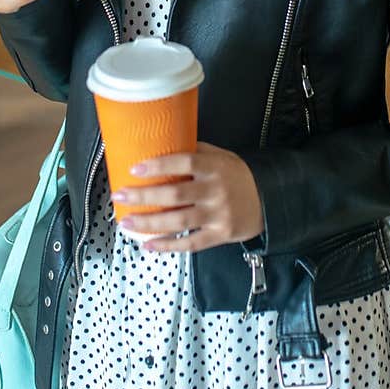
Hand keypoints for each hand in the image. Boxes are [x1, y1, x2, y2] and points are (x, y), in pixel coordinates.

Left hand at [112, 141, 263, 252]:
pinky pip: (190, 243)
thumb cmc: (238, 176)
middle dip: (144, 196)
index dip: (159, 165)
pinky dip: (168, 246)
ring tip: (126, 222)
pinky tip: (148, 244)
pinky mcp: (219, 235)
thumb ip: (196, 152)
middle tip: (120, 196)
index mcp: (214, 167)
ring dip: (149, 223)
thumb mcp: (221, 156)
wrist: (269, 200)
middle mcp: (215, 191)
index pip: (184, 162)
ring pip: (178, 221)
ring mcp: (217, 215)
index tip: (136, 168)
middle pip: (175, 194)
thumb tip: (163, 143)